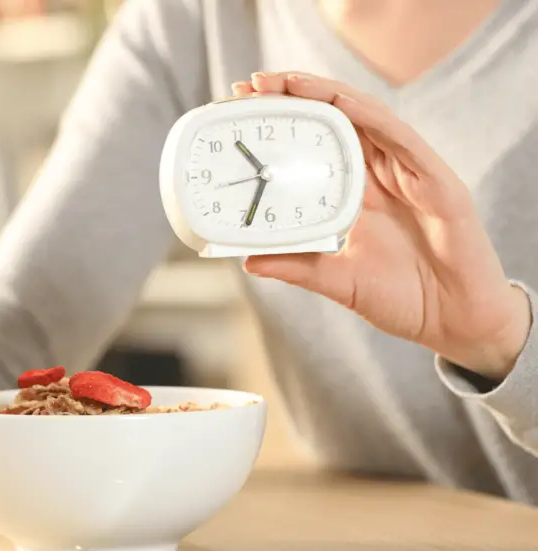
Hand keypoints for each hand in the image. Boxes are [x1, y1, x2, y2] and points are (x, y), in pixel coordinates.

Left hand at [232, 72, 530, 380]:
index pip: (316, 141)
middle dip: (295, 94)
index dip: (284, 120)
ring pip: (365, 116)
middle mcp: (381, 174)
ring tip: (287, 82)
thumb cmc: (403, 297)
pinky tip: (342, 102)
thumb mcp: (336, 280)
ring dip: (325, 94)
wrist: (455, 322)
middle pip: (336, 118)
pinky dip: (370, 116)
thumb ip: (296, 266)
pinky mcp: (437, 180)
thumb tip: (248, 260)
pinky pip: (401, 138)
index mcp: (357, 192)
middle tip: (252, 83)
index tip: (242, 106)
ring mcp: (409, 172)